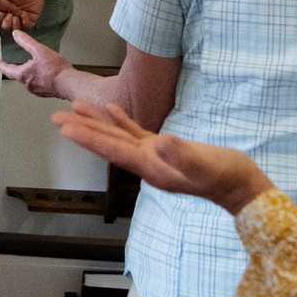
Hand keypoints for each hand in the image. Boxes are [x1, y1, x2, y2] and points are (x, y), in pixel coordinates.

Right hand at [0, 0, 47, 32]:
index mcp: (3, 10)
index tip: (0, 14)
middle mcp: (11, 14)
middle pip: (6, 26)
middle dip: (6, 23)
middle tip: (8, 16)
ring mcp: (20, 17)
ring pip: (16, 28)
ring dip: (14, 24)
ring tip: (15, 16)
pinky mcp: (31, 18)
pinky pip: (27, 26)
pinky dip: (25, 21)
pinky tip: (23, 14)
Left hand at [0, 28, 66, 96]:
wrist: (69, 83)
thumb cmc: (55, 69)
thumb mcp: (39, 50)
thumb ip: (26, 42)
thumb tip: (16, 34)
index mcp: (23, 75)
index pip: (7, 70)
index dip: (2, 65)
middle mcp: (28, 85)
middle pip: (18, 76)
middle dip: (16, 69)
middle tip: (14, 63)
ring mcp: (37, 90)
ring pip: (28, 81)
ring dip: (28, 74)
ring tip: (31, 66)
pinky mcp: (46, 92)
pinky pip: (38, 84)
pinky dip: (38, 78)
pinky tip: (44, 73)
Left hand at [53, 102, 270, 215]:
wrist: (241, 187)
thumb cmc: (226, 177)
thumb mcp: (206, 166)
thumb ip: (183, 156)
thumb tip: (162, 142)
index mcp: (153, 169)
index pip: (114, 152)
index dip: (90, 139)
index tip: (66, 129)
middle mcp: (148, 164)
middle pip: (109, 145)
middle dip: (82, 131)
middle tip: (55, 118)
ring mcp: (156, 158)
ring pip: (119, 137)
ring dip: (97, 124)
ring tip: (75, 109)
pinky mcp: (166, 150)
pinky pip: (137, 133)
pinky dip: (122, 121)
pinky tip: (112, 110)